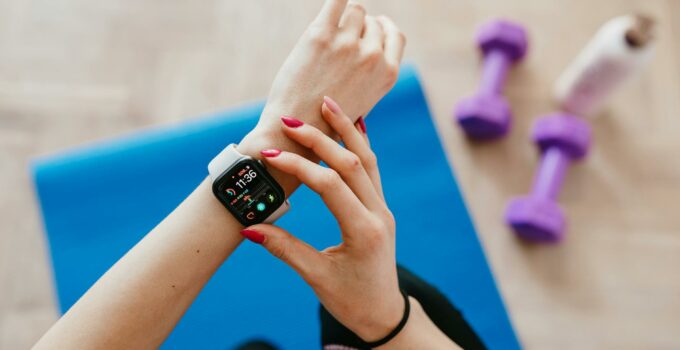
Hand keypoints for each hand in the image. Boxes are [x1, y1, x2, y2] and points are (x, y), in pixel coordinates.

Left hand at [239, 0, 405, 167]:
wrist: (296, 131)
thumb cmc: (324, 122)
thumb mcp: (361, 103)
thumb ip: (370, 76)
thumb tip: (372, 51)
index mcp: (387, 74)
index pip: (395, 35)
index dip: (382, 28)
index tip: (371, 27)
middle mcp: (373, 56)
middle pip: (372, 21)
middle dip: (358, 26)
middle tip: (339, 38)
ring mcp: (348, 44)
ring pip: (355, 9)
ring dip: (343, 16)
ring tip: (328, 31)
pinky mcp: (321, 34)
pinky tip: (330, 7)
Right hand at [241, 97, 402, 341]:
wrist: (384, 313)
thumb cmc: (351, 300)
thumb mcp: (316, 277)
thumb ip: (284, 249)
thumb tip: (248, 228)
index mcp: (363, 231)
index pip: (328, 185)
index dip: (298, 166)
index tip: (269, 156)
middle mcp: (378, 214)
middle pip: (351, 163)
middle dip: (320, 138)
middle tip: (292, 120)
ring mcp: (383, 209)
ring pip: (367, 160)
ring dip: (346, 130)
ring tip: (328, 103)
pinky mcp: (380, 208)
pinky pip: (372, 169)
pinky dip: (360, 145)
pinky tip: (353, 125)